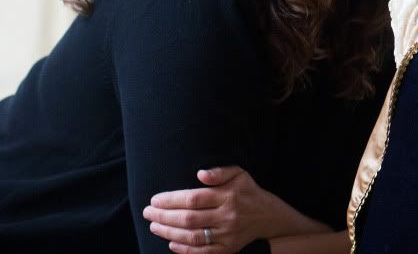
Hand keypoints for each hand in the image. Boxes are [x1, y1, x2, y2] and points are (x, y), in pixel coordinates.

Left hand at [143, 166, 330, 252]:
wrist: (270, 217)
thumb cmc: (249, 192)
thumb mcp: (239, 174)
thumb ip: (220, 172)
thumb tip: (199, 174)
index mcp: (228, 196)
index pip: (193, 198)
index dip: (171, 200)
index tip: (154, 200)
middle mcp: (228, 216)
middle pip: (189, 218)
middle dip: (164, 217)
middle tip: (147, 213)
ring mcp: (227, 234)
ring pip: (192, 237)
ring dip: (169, 233)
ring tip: (154, 227)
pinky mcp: (228, 248)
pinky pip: (202, 252)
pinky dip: (184, 249)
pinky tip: (171, 243)